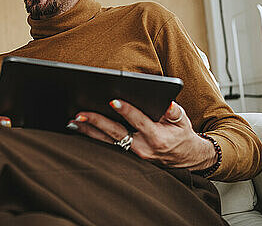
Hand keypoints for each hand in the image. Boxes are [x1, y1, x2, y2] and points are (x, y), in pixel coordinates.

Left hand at [67, 100, 216, 170]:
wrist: (187, 159)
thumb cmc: (181, 135)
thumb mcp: (182, 121)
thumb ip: (173, 111)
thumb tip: (166, 102)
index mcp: (157, 136)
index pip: (139, 121)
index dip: (126, 111)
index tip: (113, 101)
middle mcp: (143, 148)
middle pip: (116, 133)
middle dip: (97, 122)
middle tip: (81, 113)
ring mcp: (134, 155)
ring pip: (108, 142)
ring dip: (89, 131)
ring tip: (73, 121)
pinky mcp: (128, 157)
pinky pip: (108, 147)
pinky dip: (94, 138)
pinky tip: (80, 130)